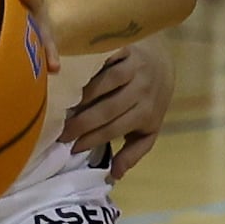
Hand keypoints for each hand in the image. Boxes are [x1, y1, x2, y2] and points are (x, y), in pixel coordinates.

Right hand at [63, 41, 171, 179]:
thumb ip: (133, 153)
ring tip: (63, 106)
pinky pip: (105, 59)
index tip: (72, 148)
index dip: (92, 139)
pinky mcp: (127, 48)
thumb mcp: (148, 129)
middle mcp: (143, 90)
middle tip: (60, 132)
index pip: (115, 128)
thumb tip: (114, 175)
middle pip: (108, 108)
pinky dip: (88, 68)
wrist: (163, 62)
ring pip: (106, 83)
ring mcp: (135, 67)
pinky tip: (72, 76)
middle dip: (82, 123)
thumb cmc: (150, 100)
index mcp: (148, 113)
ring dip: (82, 96)